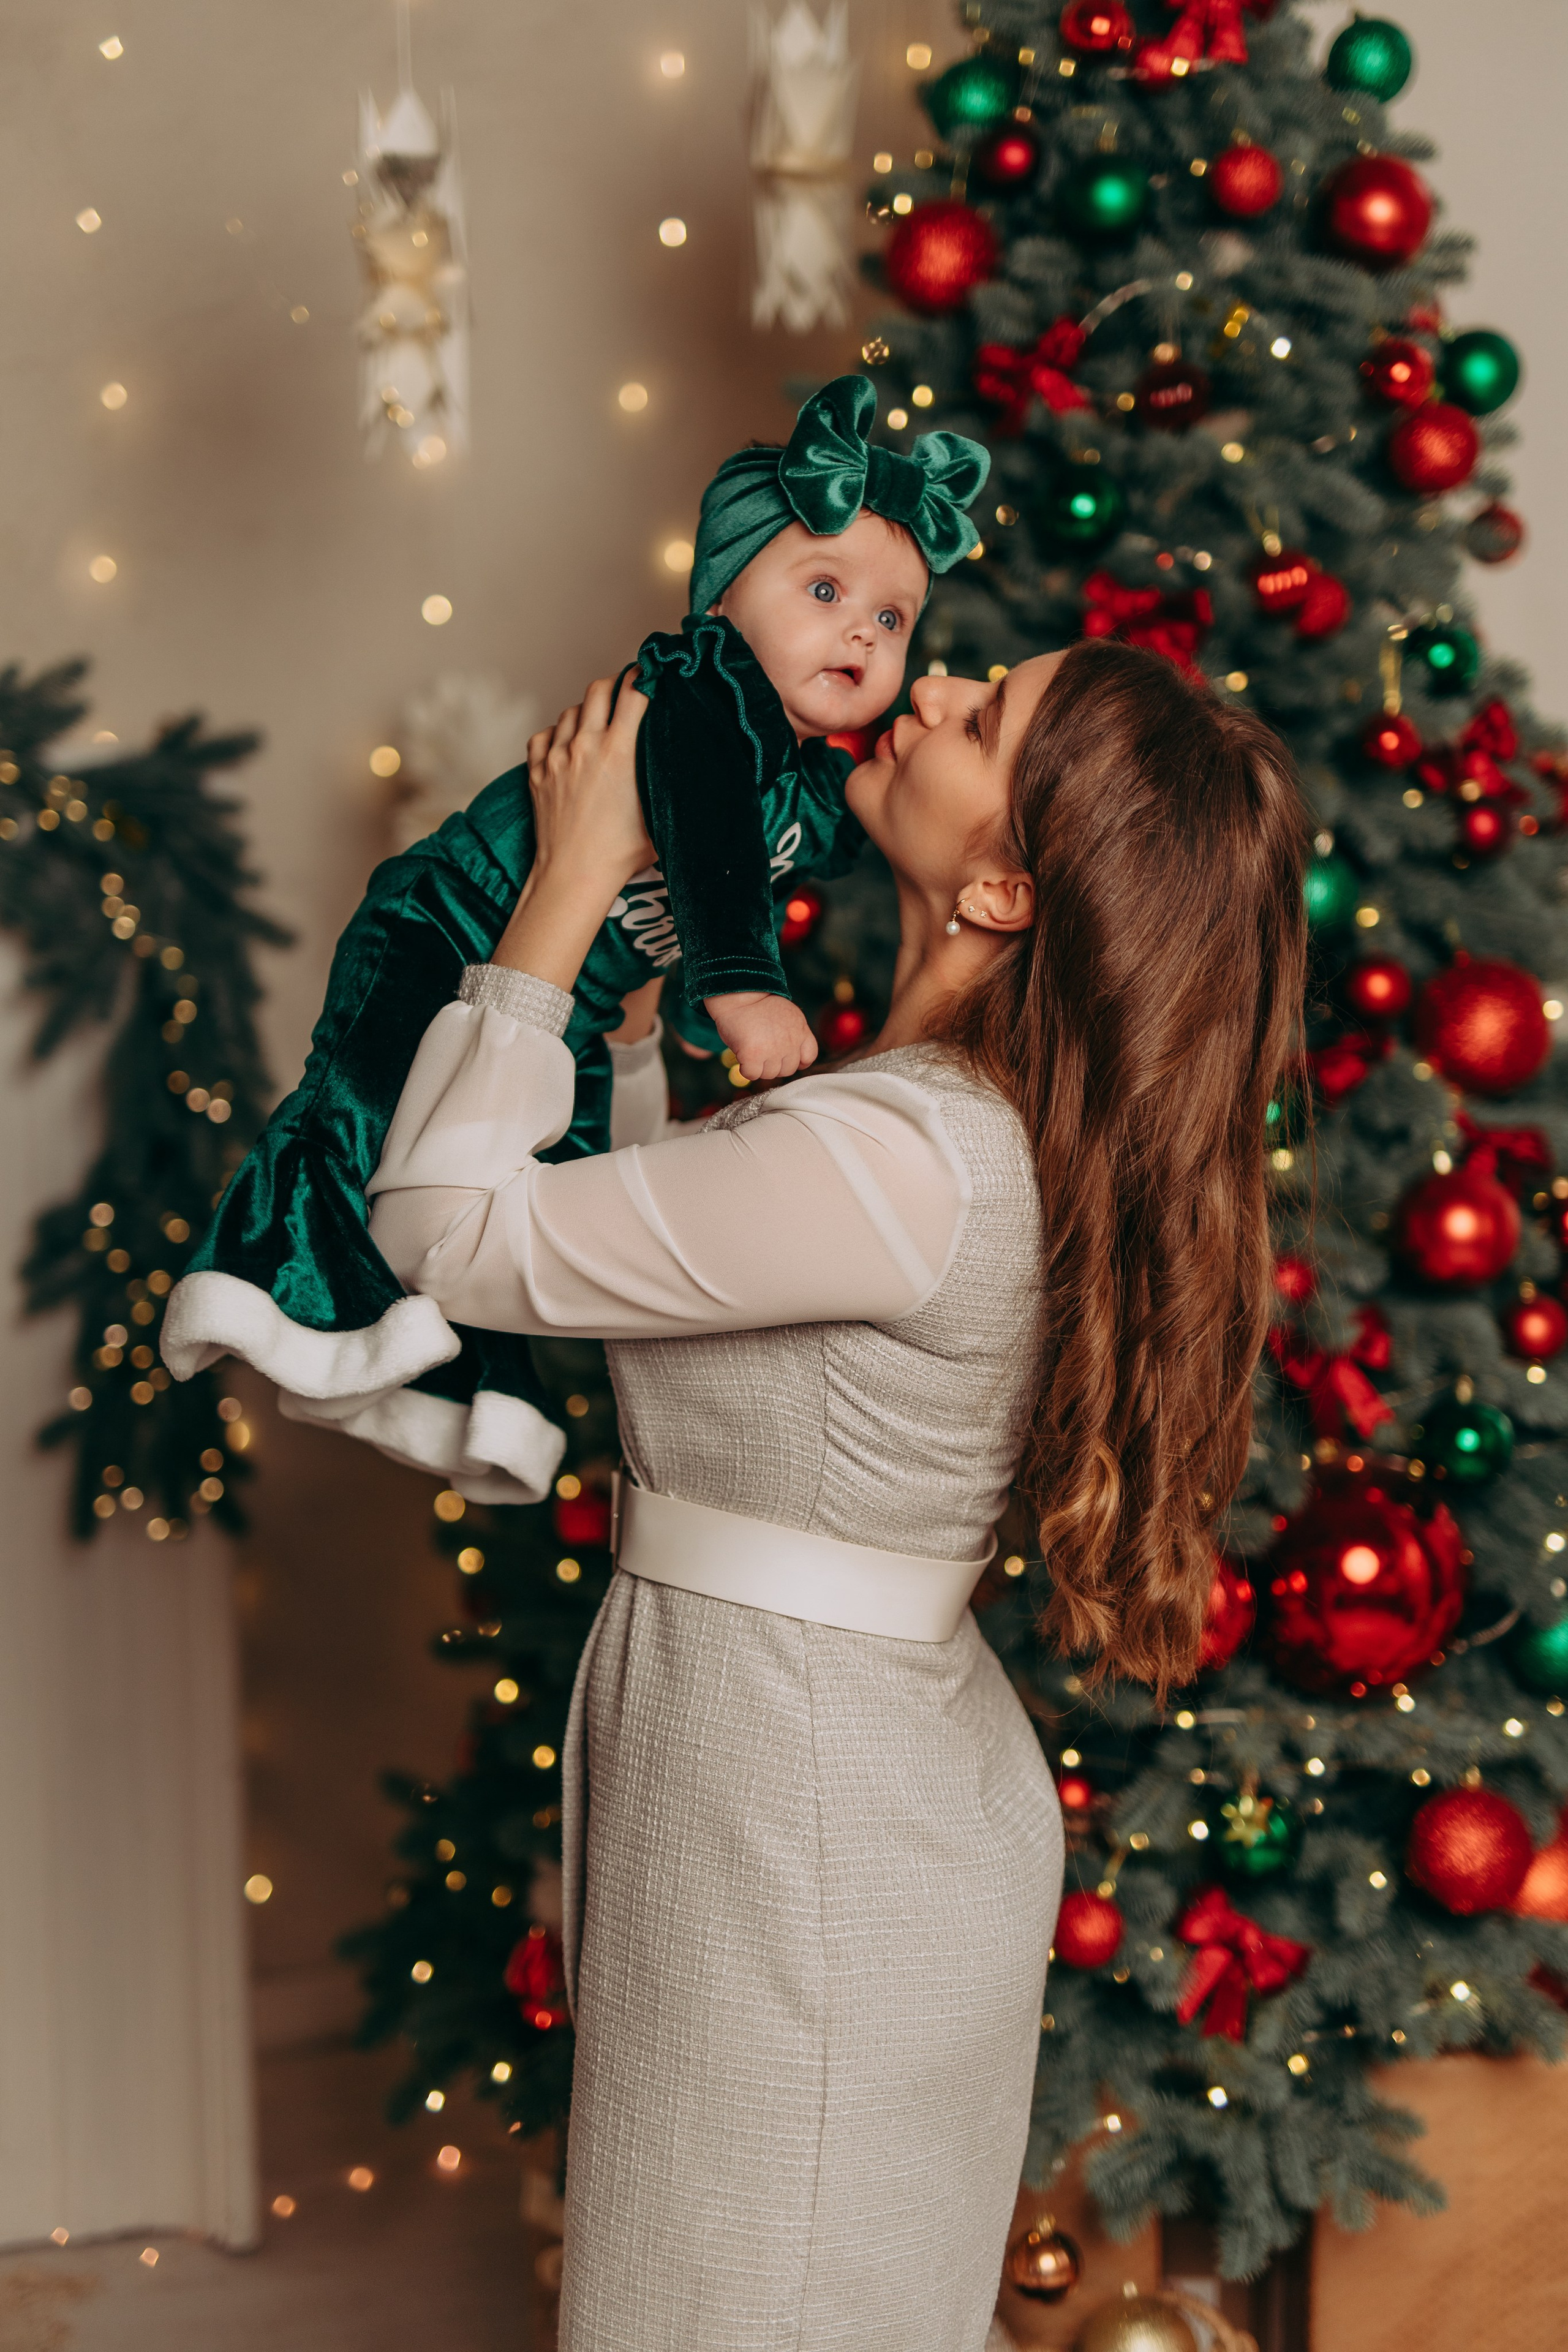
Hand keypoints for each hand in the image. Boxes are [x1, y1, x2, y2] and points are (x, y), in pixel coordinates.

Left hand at [492, 674, 653, 992]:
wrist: (573, 876)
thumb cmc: (620, 854)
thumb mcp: (661, 815)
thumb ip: (672, 783)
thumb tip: (695, 766)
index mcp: (619, 752)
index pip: (633, 691)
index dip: (645, 676)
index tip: (652, 673)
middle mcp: (585, 747)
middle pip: (598, 689)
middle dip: (615, 685)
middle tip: (627, 692)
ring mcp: (557, 758)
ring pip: (571, 710)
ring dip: (587, 710)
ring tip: (599, 722)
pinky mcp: (537, 772)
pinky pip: (544, 736)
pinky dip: (557, 734)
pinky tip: (569, 744)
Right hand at [705, 991, 818, 1083]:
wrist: (737, 995)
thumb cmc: (758, 1006)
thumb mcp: (787, 1015)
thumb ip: (794, 1035)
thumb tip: (796, 1062)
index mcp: (800, 1029)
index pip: (808, 1057)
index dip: (796, 1060)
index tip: (783, 1055)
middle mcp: (790, 1041)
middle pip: (788, 1070)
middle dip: (774, 1064)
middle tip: (761, 1048)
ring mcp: (772, 1049)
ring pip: (769, 1074)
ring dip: (759, 1066)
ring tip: (751, 1047)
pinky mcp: (753, 1055)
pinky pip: (752, 1074)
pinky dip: (745, 1068)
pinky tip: (742, 1053)